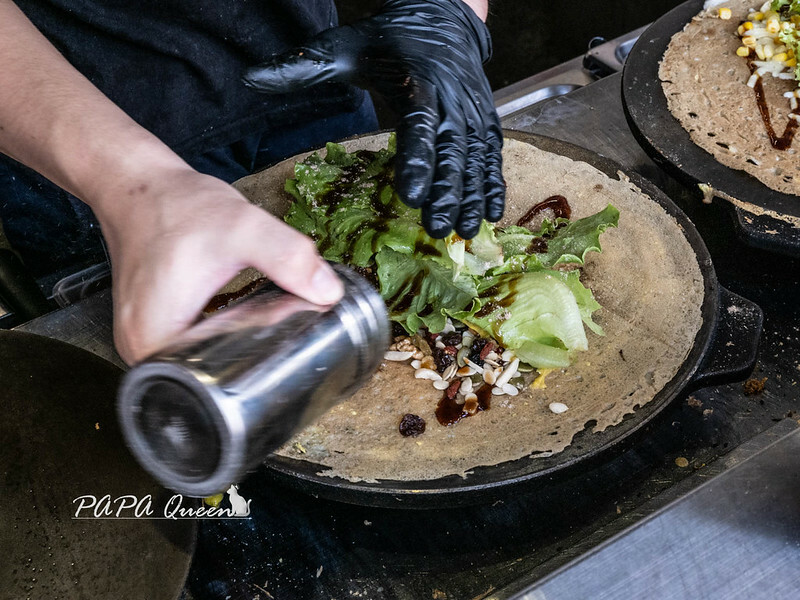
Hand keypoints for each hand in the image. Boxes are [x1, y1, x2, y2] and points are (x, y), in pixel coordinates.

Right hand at [96, 167, 342, 363]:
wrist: (139, 184)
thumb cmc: (178, 206)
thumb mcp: (242, 228)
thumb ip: (286, 257)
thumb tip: (329, 293)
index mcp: (152, 342)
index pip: (209, 388)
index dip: (254, 378)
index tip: (286, 360)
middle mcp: (140, 351)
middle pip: (205, 383)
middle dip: (250, 370)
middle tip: (288, 348)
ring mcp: (142, 341)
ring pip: (199, 366)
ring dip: (235, 355)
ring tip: (272, 339)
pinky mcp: (152, 327)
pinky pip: (191, 349)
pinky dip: (220, 340)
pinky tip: (246, 327)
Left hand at [243, 0, 504, 239]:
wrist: (442, 17)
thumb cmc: (389, 40)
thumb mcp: (345, 47)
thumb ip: (304, 67)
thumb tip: (252, 78)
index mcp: (418, 82)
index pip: (418, 125)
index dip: (417, 160)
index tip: (409, 195)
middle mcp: (451, 99)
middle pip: (452, 151)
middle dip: (447, 192)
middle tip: (437, 228)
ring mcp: (473, 111)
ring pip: (476, 158)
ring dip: (472, 196)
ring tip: (465, 230)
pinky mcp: (485, 120)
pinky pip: (492, 155)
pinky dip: (493, 184)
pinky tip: (491, 214)